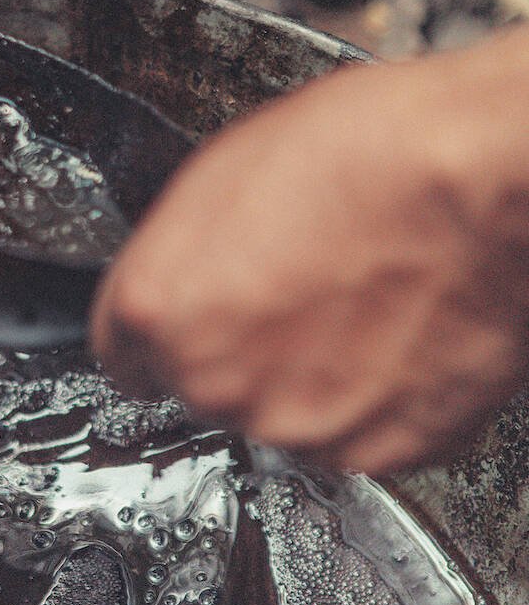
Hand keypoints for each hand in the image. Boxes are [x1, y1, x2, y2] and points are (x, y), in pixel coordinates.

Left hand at [91, 29, 528, 474]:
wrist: (483, 178)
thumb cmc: (371, 152)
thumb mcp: (227, 169)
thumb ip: (182, 252)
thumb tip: (187, 276)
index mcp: (160, 308)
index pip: (122, 354)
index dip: (164, 331)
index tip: (185, 327)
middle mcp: (216, 381)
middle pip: (204, 387)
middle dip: (240, 349)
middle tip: (296, 290)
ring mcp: (298, 424)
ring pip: (282, 414)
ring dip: (308, 379)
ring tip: (358, 304)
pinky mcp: (379, 452)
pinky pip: (357, 435)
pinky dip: (375, 402)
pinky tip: (395, 334)